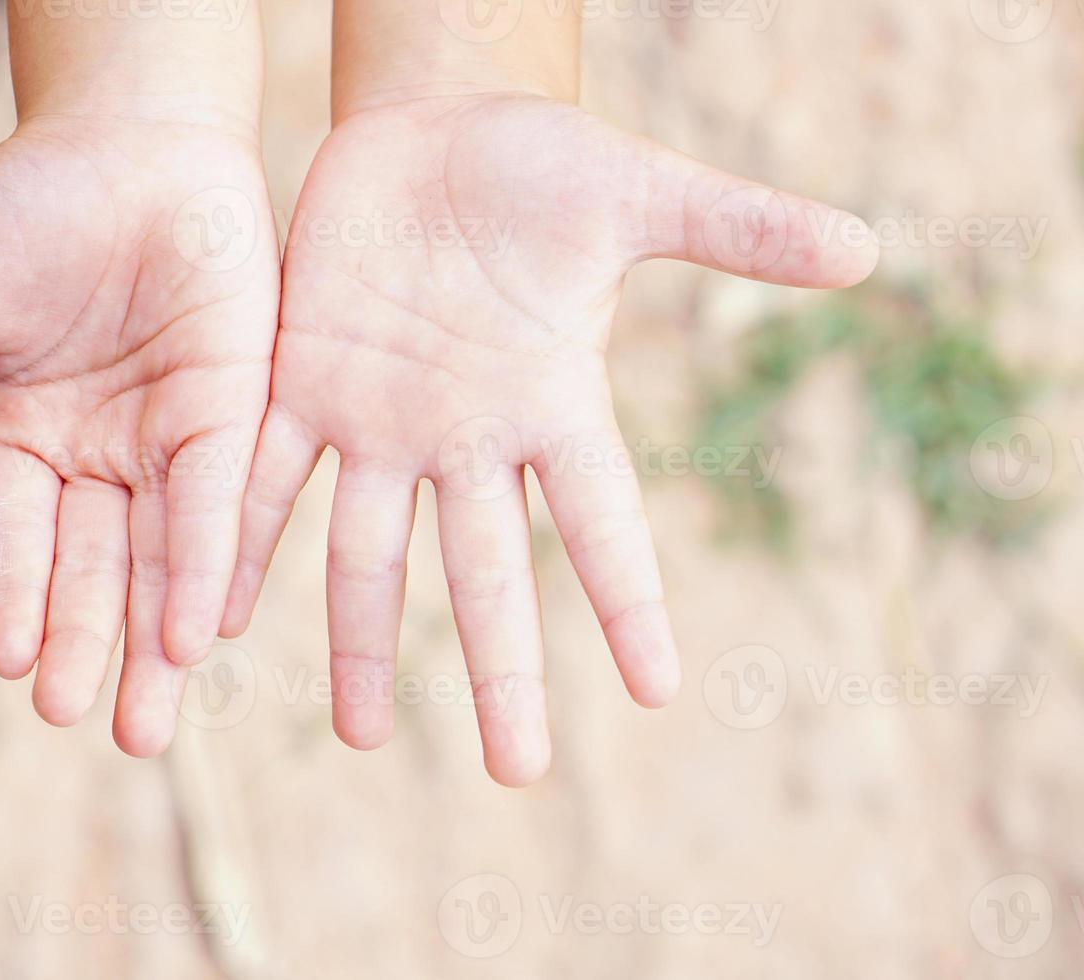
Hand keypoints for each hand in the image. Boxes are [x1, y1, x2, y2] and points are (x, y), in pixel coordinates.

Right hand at [0, 114, 277, 753]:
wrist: (138, 136)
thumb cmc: (31, 194)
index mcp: (29, 427)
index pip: (16, 533)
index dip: (13, 593)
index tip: (8, 663)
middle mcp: (103, 447)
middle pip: (92, 565)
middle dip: (87, 643)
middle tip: (79, 723)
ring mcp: (171, 432)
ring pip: (160, 554)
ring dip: (155, 638)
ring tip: (144, 723)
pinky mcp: (233, 407)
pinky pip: (218, 498)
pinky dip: (207, 563)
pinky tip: (200, 633)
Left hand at [218, 93, 876, 784]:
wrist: (433, 130)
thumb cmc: (543, 161)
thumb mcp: (638, 191)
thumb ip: (736, 227)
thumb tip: (867, 249)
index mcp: (553, 401)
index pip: (603, 521)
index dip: (631, 602)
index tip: (658, 691)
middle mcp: (467, 438)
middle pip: (488, 575)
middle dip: (500, 672)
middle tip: (517, 772)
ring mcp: (380, 421)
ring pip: (368, 553)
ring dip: (362, 644)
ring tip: (360, 735)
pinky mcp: (302, 384)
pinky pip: (267, 478)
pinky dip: (241, 543)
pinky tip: (216, 617)